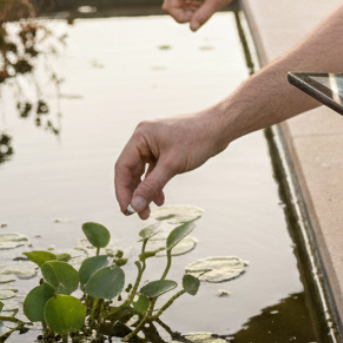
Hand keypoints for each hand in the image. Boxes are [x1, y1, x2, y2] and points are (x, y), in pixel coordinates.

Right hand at [113, 111, 227, 218]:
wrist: (220, 127)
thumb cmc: (197, 140)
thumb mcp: (172, 165)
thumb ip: (151, 186)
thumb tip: (135, 205)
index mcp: (141, 136)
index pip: (123, 167)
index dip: (122, 191)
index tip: (127, 210)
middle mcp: (144, 139)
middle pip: (130, 171)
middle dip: (134, 194)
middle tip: (137, 214)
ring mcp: (154, 144)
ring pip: (142, 173)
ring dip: (144, 191)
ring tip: (148, 212)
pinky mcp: (165, 150)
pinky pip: (153, 171)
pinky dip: (155, 185)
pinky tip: (160, 199)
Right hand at [135, 0, 244, 30]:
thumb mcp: (218, 0)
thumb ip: (204, 14)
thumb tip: (191, 28)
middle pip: (170, 6)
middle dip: (181, 16)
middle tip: (199, 16)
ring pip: (176, 9)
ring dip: (188, 14)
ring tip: (205, 8)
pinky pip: (183, 8)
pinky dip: (192, 12)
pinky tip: (204, 5)